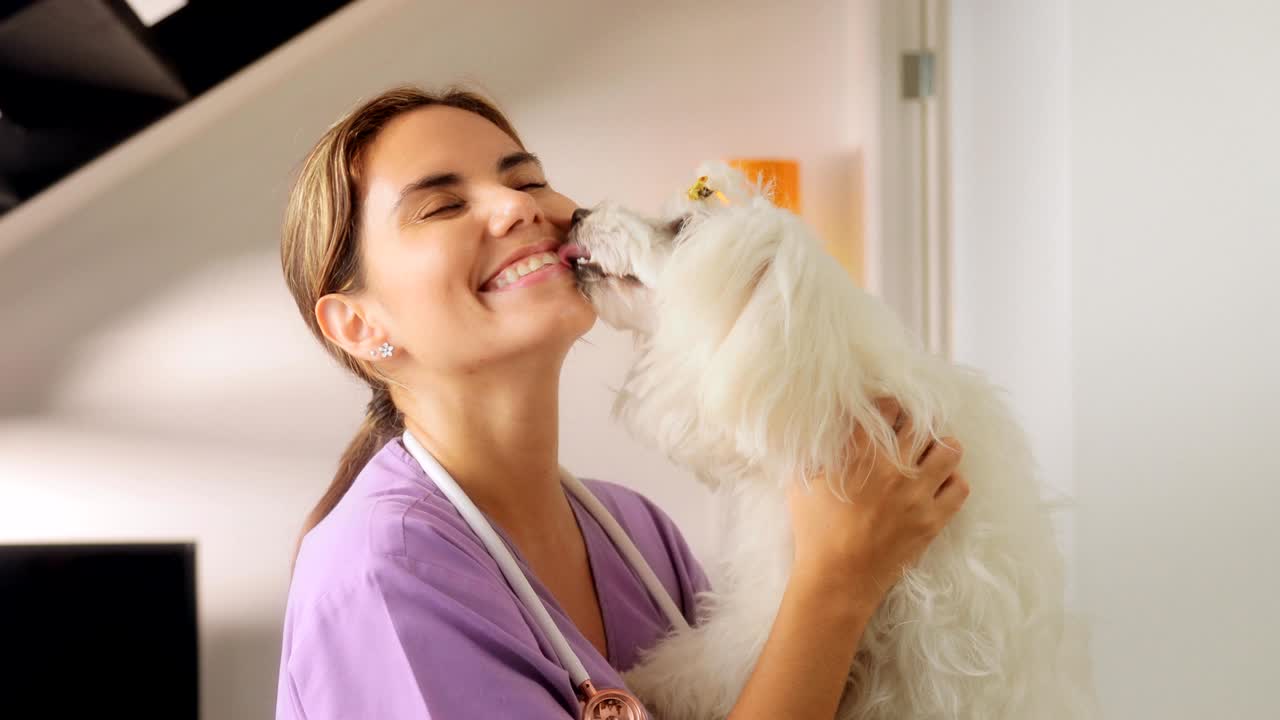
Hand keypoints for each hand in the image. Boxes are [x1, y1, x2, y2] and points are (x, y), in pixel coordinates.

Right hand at [787, 397, 969, 605]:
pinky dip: (952, 481)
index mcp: (861, 453)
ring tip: (930, 453)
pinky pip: (960, 487)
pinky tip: (938, 484)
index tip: (887, 411)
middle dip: (917, 421)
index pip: (886, 408)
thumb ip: (815, 455)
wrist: (839, 578)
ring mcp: (918, 493)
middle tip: (911, 429)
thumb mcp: (802, 484)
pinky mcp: (933, 519)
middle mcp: (894, 467)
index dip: (888, 405)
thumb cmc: (815, 531)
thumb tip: (821, 435)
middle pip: (922, 423)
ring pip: (949, 450)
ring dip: (941, 447)